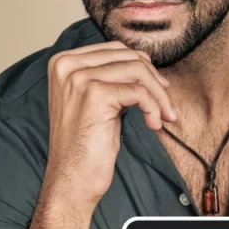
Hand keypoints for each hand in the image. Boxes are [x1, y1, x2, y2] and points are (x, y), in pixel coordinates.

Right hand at [42, 41, 176, 208]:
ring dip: (159, 95)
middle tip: (165, 104)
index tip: (158, 86)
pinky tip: (153, 124)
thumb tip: (143, 58)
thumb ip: (109, 75)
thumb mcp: (94, 99)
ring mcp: (79, 79)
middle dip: (154, 80)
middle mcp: (66, 66)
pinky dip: (154, 107)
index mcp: (63, 62)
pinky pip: (140, 92)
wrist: (72, 178)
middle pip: (129, 58)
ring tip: (163, 115)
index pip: (116, 49)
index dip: (143, 66)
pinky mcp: (95, 95)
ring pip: (138, 72)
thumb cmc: (86, 141)